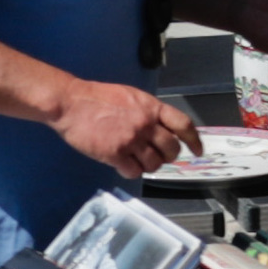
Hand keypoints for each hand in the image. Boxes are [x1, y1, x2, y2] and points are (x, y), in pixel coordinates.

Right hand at [52, 79, 201, 176]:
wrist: (70, 103)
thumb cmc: (96, 97)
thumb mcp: (130, 97)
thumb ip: (148, 112)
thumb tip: (159, 129)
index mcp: (151, 108)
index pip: (184, 125)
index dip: (194, 140)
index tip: (197, 150)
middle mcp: (145, 124)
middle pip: (171, 149)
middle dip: (168, 156)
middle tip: (158, 156)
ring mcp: (130, 140)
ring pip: (154, 164)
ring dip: (148, 165)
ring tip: (136, 160)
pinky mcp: (114, 153)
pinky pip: (133, 171)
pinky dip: (131, 171)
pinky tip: (123, 165)